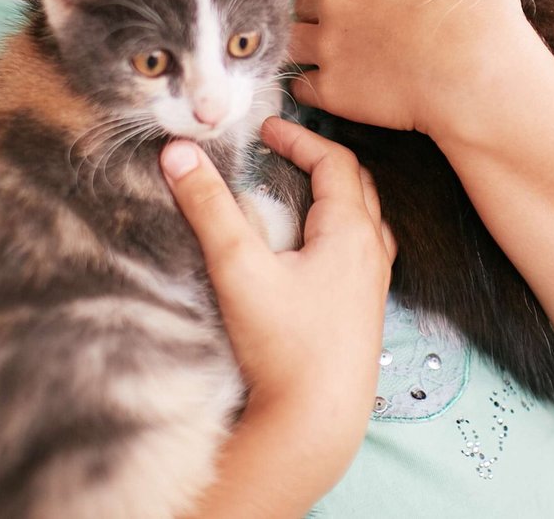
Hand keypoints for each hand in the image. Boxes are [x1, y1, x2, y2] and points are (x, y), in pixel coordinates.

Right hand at [159, 117, 394, 487]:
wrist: (317, 423)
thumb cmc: (286, 347)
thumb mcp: (239, 269)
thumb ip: (209, 208)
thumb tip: (180, 154)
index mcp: (351, 232)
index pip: (335, 161)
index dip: (300, 138)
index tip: (267, 130)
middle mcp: (372, 253)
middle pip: (356, 186)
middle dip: (320, 160)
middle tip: (282, 152)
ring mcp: (373, 286)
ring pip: (363, 220)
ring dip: (335, 196)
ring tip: (298, 192)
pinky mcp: (364, 314)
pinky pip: (362, 253)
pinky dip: (340, 231)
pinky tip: (312, 251)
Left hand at [286, 0, 541, 136]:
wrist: (479, 78)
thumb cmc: (486, 20)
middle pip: (307, 1)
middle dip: (325, 14)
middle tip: (353, 31)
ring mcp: (328, 44)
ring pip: (294, 41)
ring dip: (313, 49)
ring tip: (342, 60)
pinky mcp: (330, 88)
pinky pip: (302, 86)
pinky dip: (317, 89)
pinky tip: (344, 89)